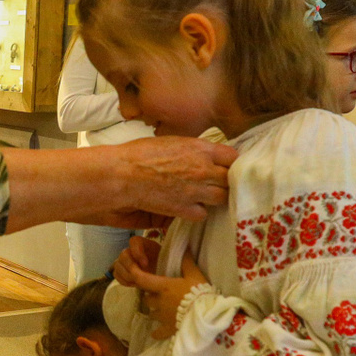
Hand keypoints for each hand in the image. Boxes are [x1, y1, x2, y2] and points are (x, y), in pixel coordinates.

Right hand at [110, 233, 161, 284]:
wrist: (162, 272)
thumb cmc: (164, 263)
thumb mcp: (165, 257)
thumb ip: (160, 255)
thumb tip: (147, 265)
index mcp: (142, 243)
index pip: (134, 241)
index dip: (137, 253)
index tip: (145, 264)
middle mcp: (131, 249)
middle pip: (123, 254)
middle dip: (131, 267)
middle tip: (140, 276)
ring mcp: (124, 260)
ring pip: (118, 265)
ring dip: (127, 275)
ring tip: (138, 281)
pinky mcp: (121, 270)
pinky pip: (117, 275)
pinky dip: (124, 280)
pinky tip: (134, 284)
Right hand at [111, 137, 235, 221]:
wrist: (123, 174)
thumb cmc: (141, 153)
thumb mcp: (173, 141)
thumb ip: (193, 150)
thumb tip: (203, 157)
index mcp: (201, 149)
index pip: (232, 157)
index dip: (228, 163)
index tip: (223, 166)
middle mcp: (204, 170)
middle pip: (230, 179)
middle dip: (223, 181)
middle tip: (213, 182)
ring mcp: (197, 191)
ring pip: (222, 198)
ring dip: (214, 197)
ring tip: (201, 195)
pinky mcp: (185, 209)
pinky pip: (203, 214)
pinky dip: (197, 212)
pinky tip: (187, 206)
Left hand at [124, 257, 206, 339]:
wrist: (206, 315)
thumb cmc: (200, 292)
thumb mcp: (195, 274)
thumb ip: (187, 262)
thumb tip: (184, 248)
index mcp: (163, 287)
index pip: (142, 280)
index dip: (135, 275)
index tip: (132, 272)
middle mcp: (159, 302)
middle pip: (147, 298)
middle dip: (151, 296)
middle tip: (160, 294)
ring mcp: (162, 317)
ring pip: (152, 313)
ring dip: (155, 311)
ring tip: (164, 310)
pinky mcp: (168, 329)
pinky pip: (157, 332)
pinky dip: (157, 332)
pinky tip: (157, 332)